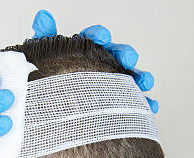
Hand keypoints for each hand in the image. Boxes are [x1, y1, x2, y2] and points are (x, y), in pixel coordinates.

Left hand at [32, 9, 158, 112]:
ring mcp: (113, 82)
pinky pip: (136, 102)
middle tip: (127, 58)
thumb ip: (45, 36)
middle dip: (125, 54)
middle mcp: (103, 63)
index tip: (100, 37)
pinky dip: (145, 103)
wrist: (50, 104)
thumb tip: (42, 17)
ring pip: (131, 76)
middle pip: (118, 53)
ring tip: (145, 81)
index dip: (99, 36)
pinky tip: (151, 105)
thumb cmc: (50, 76)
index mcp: (87, 49)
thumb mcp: (44, 56)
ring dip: (141, 76)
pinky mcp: (120, 101)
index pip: (95, 37)